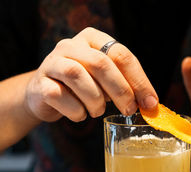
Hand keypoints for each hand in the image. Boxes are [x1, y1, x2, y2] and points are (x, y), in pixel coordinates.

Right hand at [25, 27, 157, 121]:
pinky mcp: (39, 84)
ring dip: (95, 101)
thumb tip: (149, 104)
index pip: (121, 55)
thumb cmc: (82, 87)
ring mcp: (52, 62)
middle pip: (101, 64)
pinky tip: (80, 114)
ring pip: (78, 77)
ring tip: (97, 111)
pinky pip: (60, 96)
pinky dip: (76, 111)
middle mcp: (70, 45)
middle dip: (121, 91)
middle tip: (129, 110)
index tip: (150, 103)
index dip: (139, 81)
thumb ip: (125, 86)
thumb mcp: (105, 81)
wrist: (44, 95)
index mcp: (92, 39)